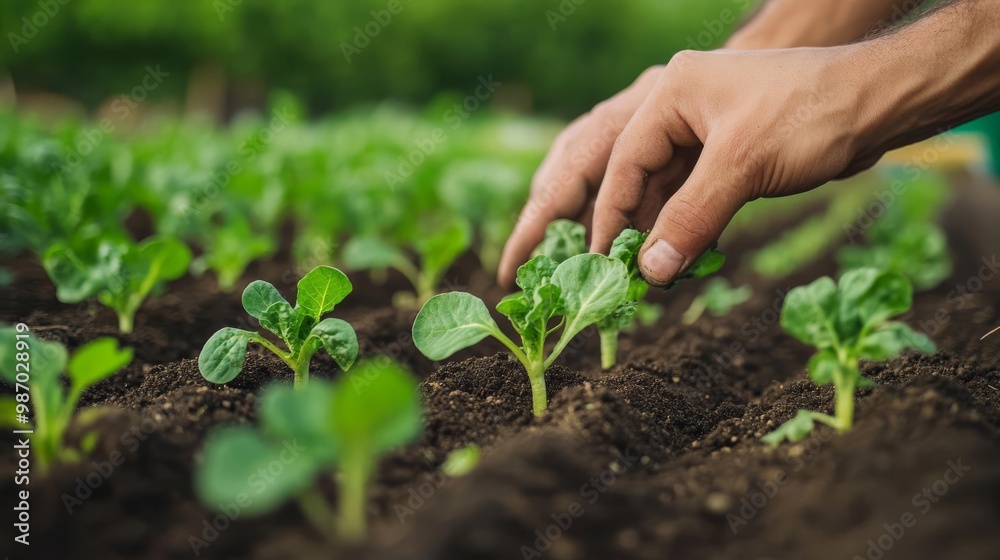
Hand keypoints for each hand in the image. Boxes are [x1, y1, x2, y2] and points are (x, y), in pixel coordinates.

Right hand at [502, 46, 883, 287]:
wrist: (879, 102)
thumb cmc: (812, 114)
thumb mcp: (744, 165)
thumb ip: (692, 218)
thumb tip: (650, 271)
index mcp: (672, 93)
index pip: (623, 161)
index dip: (612, 215)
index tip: (603, 259)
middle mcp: (679, 109)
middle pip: (629, 172)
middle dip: (614, 221)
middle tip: (595, 266)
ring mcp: (703, 132)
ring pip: (660, 189)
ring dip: (652, 231)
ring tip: (640, 275)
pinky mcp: (726, 155)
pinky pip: (689, 197)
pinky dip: (682, 228)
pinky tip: (675, 260)